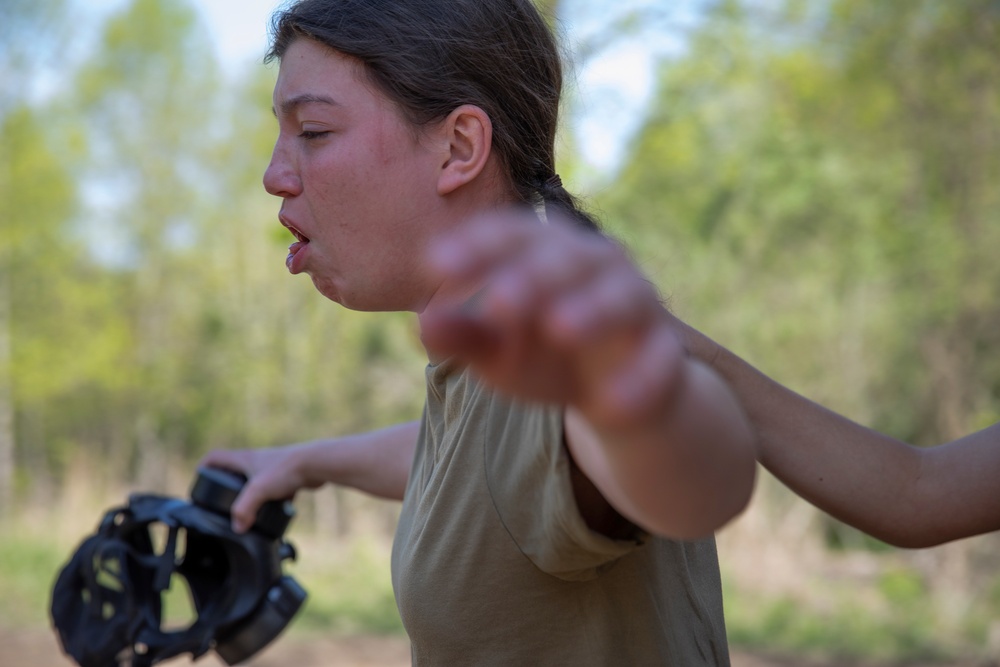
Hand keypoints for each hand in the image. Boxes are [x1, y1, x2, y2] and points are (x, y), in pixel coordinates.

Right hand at [199, 445, 314, 532]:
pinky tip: (274, 513)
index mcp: (244, 458)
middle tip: (221, 502)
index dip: (203, 467)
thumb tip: (238, 527)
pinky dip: (271, 501)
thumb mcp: (258, 490)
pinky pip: (273, 489)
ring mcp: (271, 468)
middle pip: (233, 470)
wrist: (316, 464)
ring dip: (250, 495)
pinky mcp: (286, 477)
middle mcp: (256, 460)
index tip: (198, 481)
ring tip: (247, 512)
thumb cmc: (286, 469)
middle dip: (226, 485)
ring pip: (254, 481)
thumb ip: (244, 510)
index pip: (215, 457)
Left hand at [421, 210, 686, 427]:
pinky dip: (639, 379)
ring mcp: (635, 304)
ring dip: (592, 309)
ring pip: (621, 295)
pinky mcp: (664, 351)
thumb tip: (425, 326)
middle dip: (530, 278)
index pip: (511, 234)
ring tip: (559, 329)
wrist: (612, 392)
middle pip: (565, 259)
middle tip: (496, 305)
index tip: (434, 265)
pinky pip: (660, 361)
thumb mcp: (496, 349)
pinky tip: (609, 406)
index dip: (476, 245)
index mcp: (546, 251)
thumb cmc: (541, 353)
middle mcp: (595, 264)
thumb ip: (463, 336)